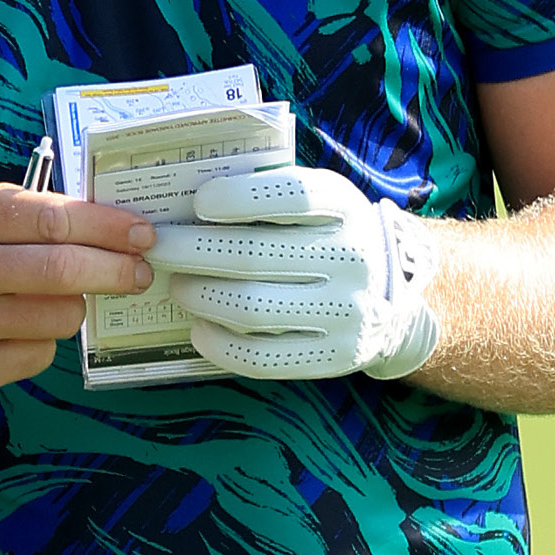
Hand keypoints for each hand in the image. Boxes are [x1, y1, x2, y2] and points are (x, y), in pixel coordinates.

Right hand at [0, 186, 155, 395]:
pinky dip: (43, 341)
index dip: (109, 227)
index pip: (53, 220)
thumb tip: (106, 222)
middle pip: (64, 272)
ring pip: (61, 317)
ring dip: (74, 307)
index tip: (142, 233)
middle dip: (117, 272)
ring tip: (55, 298)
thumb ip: (24, 211)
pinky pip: (40, 355)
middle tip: (140, 273)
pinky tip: (17, 329)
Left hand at [143, 166, 441, 381]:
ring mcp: (346, 312)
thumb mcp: (323, 203)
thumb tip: (188, 206)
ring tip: (179, 287)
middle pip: (253, 255)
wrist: (393, 297)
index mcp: (347, 207)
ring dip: (199, 296)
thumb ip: (271, 197)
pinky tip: (200, 327)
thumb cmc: (333, 238)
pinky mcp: (333, 357)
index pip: (290, 197)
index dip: (237, 198)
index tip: (199, 203)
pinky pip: (261, 358)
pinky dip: (218, 343)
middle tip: (160, 249)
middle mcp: (352, 258)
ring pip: (250, 308)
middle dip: (191, 251)